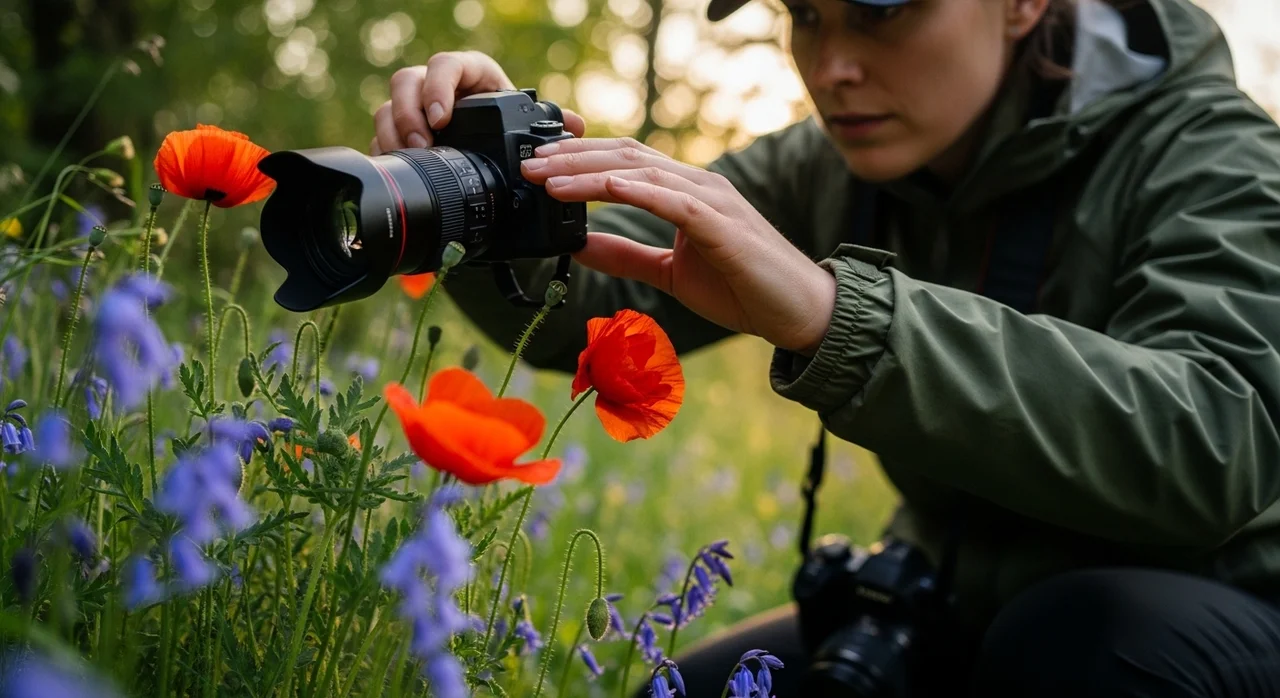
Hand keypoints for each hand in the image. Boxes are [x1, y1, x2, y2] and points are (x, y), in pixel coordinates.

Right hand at [371, 52, 586, 153]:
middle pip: (406, 83)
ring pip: (387, 108)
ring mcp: (413, 109)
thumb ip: (547, 121)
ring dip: (395, 134)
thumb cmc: (505, 125)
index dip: (439, 87)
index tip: (443, 117)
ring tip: (412, 160)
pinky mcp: (400, 132)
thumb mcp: (523, 121)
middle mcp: (434, 86)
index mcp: (467, 75)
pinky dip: (386, 152)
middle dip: (409, 113)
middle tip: (423, 144)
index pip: (445, 66)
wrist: (487, 146)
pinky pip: (382, 136)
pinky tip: (399, 172)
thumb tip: (575, 125)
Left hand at [519, 138, 836, 354]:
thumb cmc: (743, 288)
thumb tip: (579, 245)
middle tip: (527, 165)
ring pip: (640, 172)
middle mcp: (696, 185)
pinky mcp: (722, 223)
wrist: (798, 312)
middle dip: (571, 158)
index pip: (623, 163)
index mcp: (684, 192)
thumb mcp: (669, 272)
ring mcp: (711, 200)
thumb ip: (626, 254)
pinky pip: (672, 199)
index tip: (536, 169)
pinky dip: (634, 191)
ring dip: (589, 172)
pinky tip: (602, 189)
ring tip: (547, 179)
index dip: (577, 160)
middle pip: (624, 157)